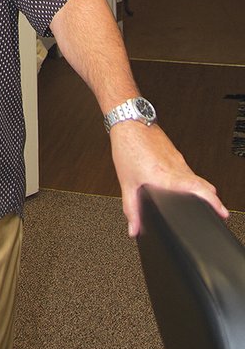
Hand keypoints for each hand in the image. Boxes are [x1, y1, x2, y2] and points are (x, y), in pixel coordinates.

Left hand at [109, 121, 228, 236]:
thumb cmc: (127, 146)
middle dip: (210, 198)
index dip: (213, 202)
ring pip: (193, 175)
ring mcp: (176, 157)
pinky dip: (186, 177)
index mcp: (167, 176)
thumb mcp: (126, 182)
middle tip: (215, 209)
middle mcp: (176, 166)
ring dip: (197, 187)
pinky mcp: (173, 151)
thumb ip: (131, 207)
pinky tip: (177, 181)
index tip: (222, 211)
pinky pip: (185, 167)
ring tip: (196, 198)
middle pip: (202, 184)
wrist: (128, 121)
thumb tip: (134, 227)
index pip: (199, 189)